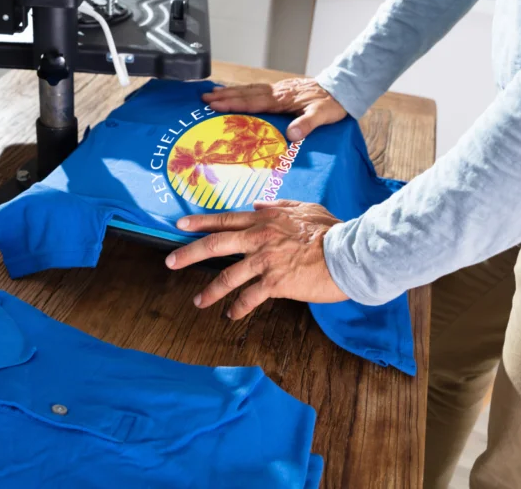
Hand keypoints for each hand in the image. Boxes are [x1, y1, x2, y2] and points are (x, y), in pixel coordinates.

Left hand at [164, 200, 348, 319]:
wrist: (350, 253)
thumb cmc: (333, 230)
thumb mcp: (305, 208)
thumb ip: (278, 205)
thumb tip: (257, 204)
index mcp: (265, 218)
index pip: (226, 219)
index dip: (201, 222)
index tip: (180, 225)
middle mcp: (260, 237)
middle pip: (216, 244)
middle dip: (189, 253)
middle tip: (170, 261)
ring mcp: (266, 260)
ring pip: (227, 276)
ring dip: (210, 291)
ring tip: (198, 301)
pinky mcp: (275, 282)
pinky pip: (249, 297)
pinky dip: (238, 308)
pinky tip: (232, 315)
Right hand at [201, 78, 347, 140]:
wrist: (343, 88)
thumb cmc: (333, 103)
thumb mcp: (323, 116)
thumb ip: (307, 125)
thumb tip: (291, 136)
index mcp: (283, 99)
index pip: (253, 102)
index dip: (233, 104)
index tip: (215, 104)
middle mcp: (278, 92)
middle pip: (246, 93)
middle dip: (225, 96)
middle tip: (204, 97)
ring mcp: (280, 89)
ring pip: (250, 89)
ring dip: (232, 91)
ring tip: (214, 92)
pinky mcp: (283, 89)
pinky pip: (258, 89)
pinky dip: (245, 90)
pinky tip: (239, 92)